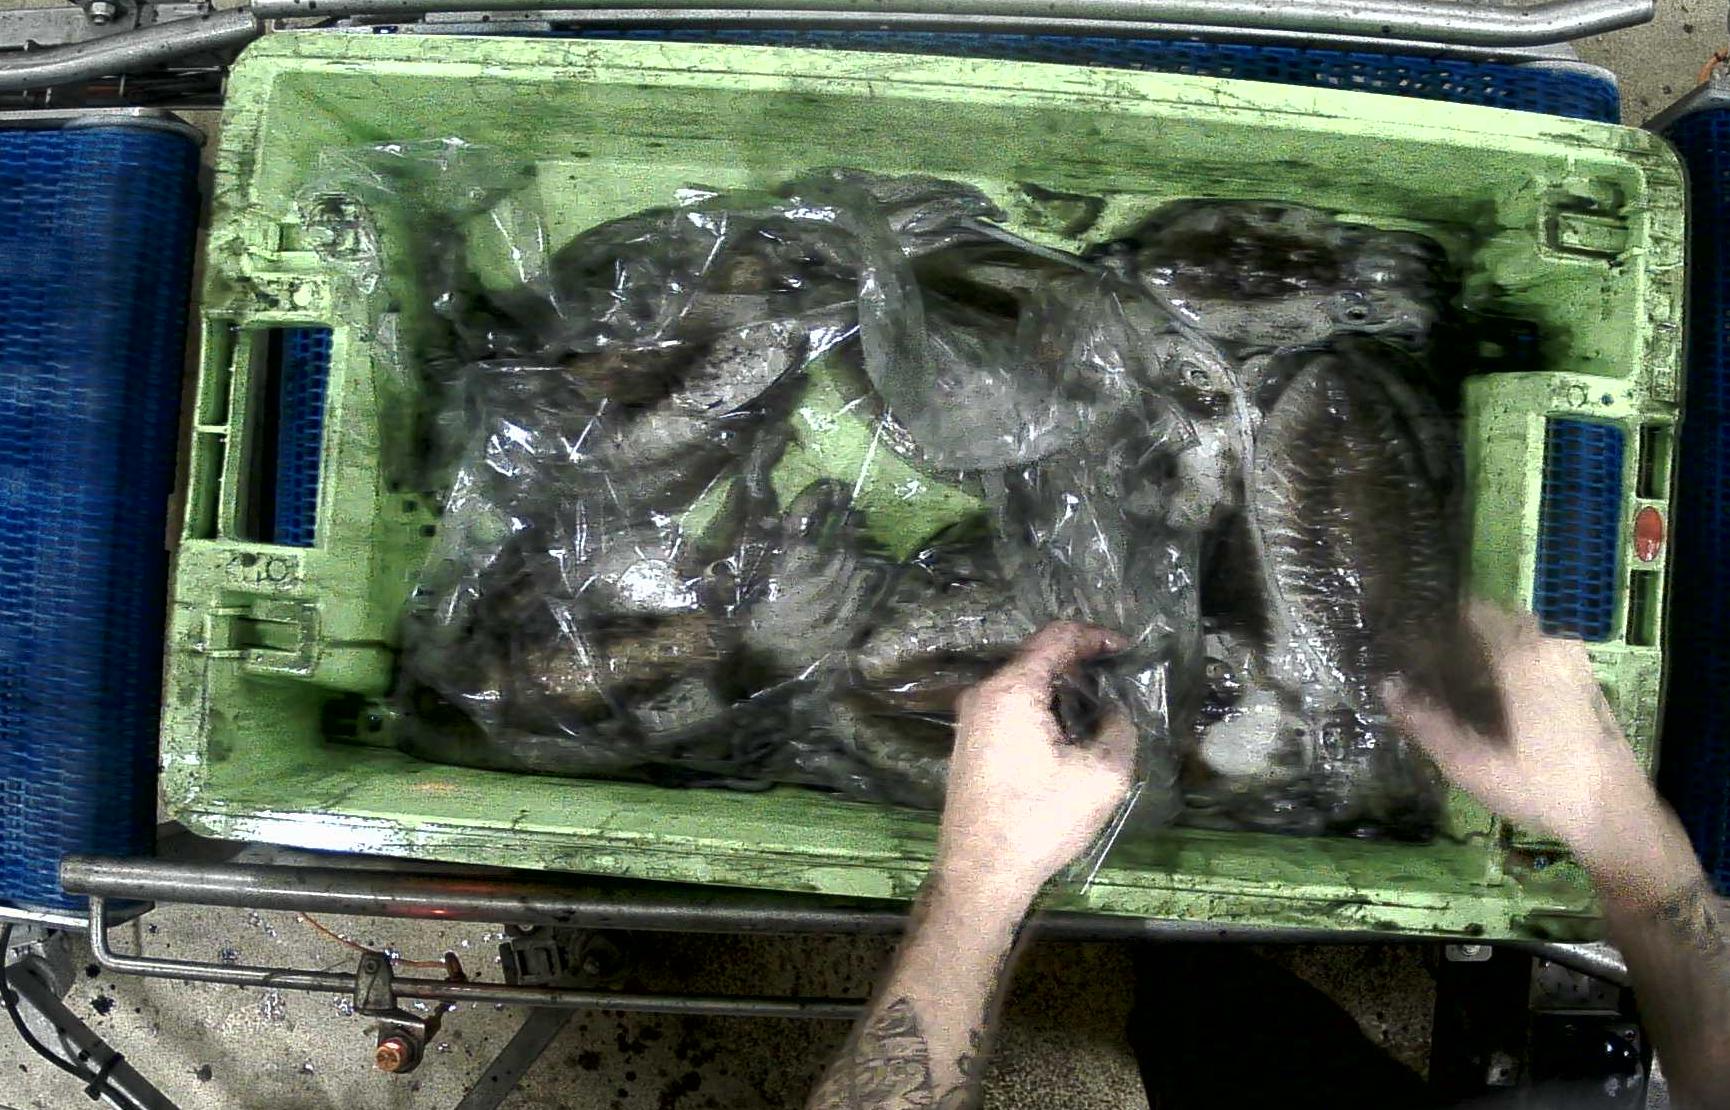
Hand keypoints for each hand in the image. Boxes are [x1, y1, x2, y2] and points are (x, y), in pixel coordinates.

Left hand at [939, 621, 1137, 897]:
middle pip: (1036, 657)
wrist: (981, 872)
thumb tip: (1113, 712)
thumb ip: (1118, 729)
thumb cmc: (1040, 820)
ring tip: (1097, 710)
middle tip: (1116, 680)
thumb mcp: (1102, 775)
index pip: (1056, 636)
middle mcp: (983, 695)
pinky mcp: (968, 744)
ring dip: (1060, 689)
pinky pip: (1009, 708)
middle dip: (1079, 663)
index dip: (1095, 636)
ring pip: (1022, 685)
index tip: (1125, 650)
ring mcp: (969, 720)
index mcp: (1012, 690)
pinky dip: (1040, 709)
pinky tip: (1064, 735)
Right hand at [1383, 601, 1660, 875]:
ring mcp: (1574, 662)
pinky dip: (1511, 664)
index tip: (1408, 638)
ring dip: (1486, 651)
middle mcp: (1551, 647)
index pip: (1471, 612)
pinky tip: (1494, 700)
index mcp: (1522, 657)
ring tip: (1454, 684)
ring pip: (1517, 638)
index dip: (1437, 620)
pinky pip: (1538, 654)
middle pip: (1494, 621)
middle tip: (1425, 666)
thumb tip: (1387, 687)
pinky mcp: (1586, 680)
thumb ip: (1426, 723)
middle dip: (1460, 636)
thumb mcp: (1472, 765)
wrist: (1615, 815)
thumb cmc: (1541, 788)